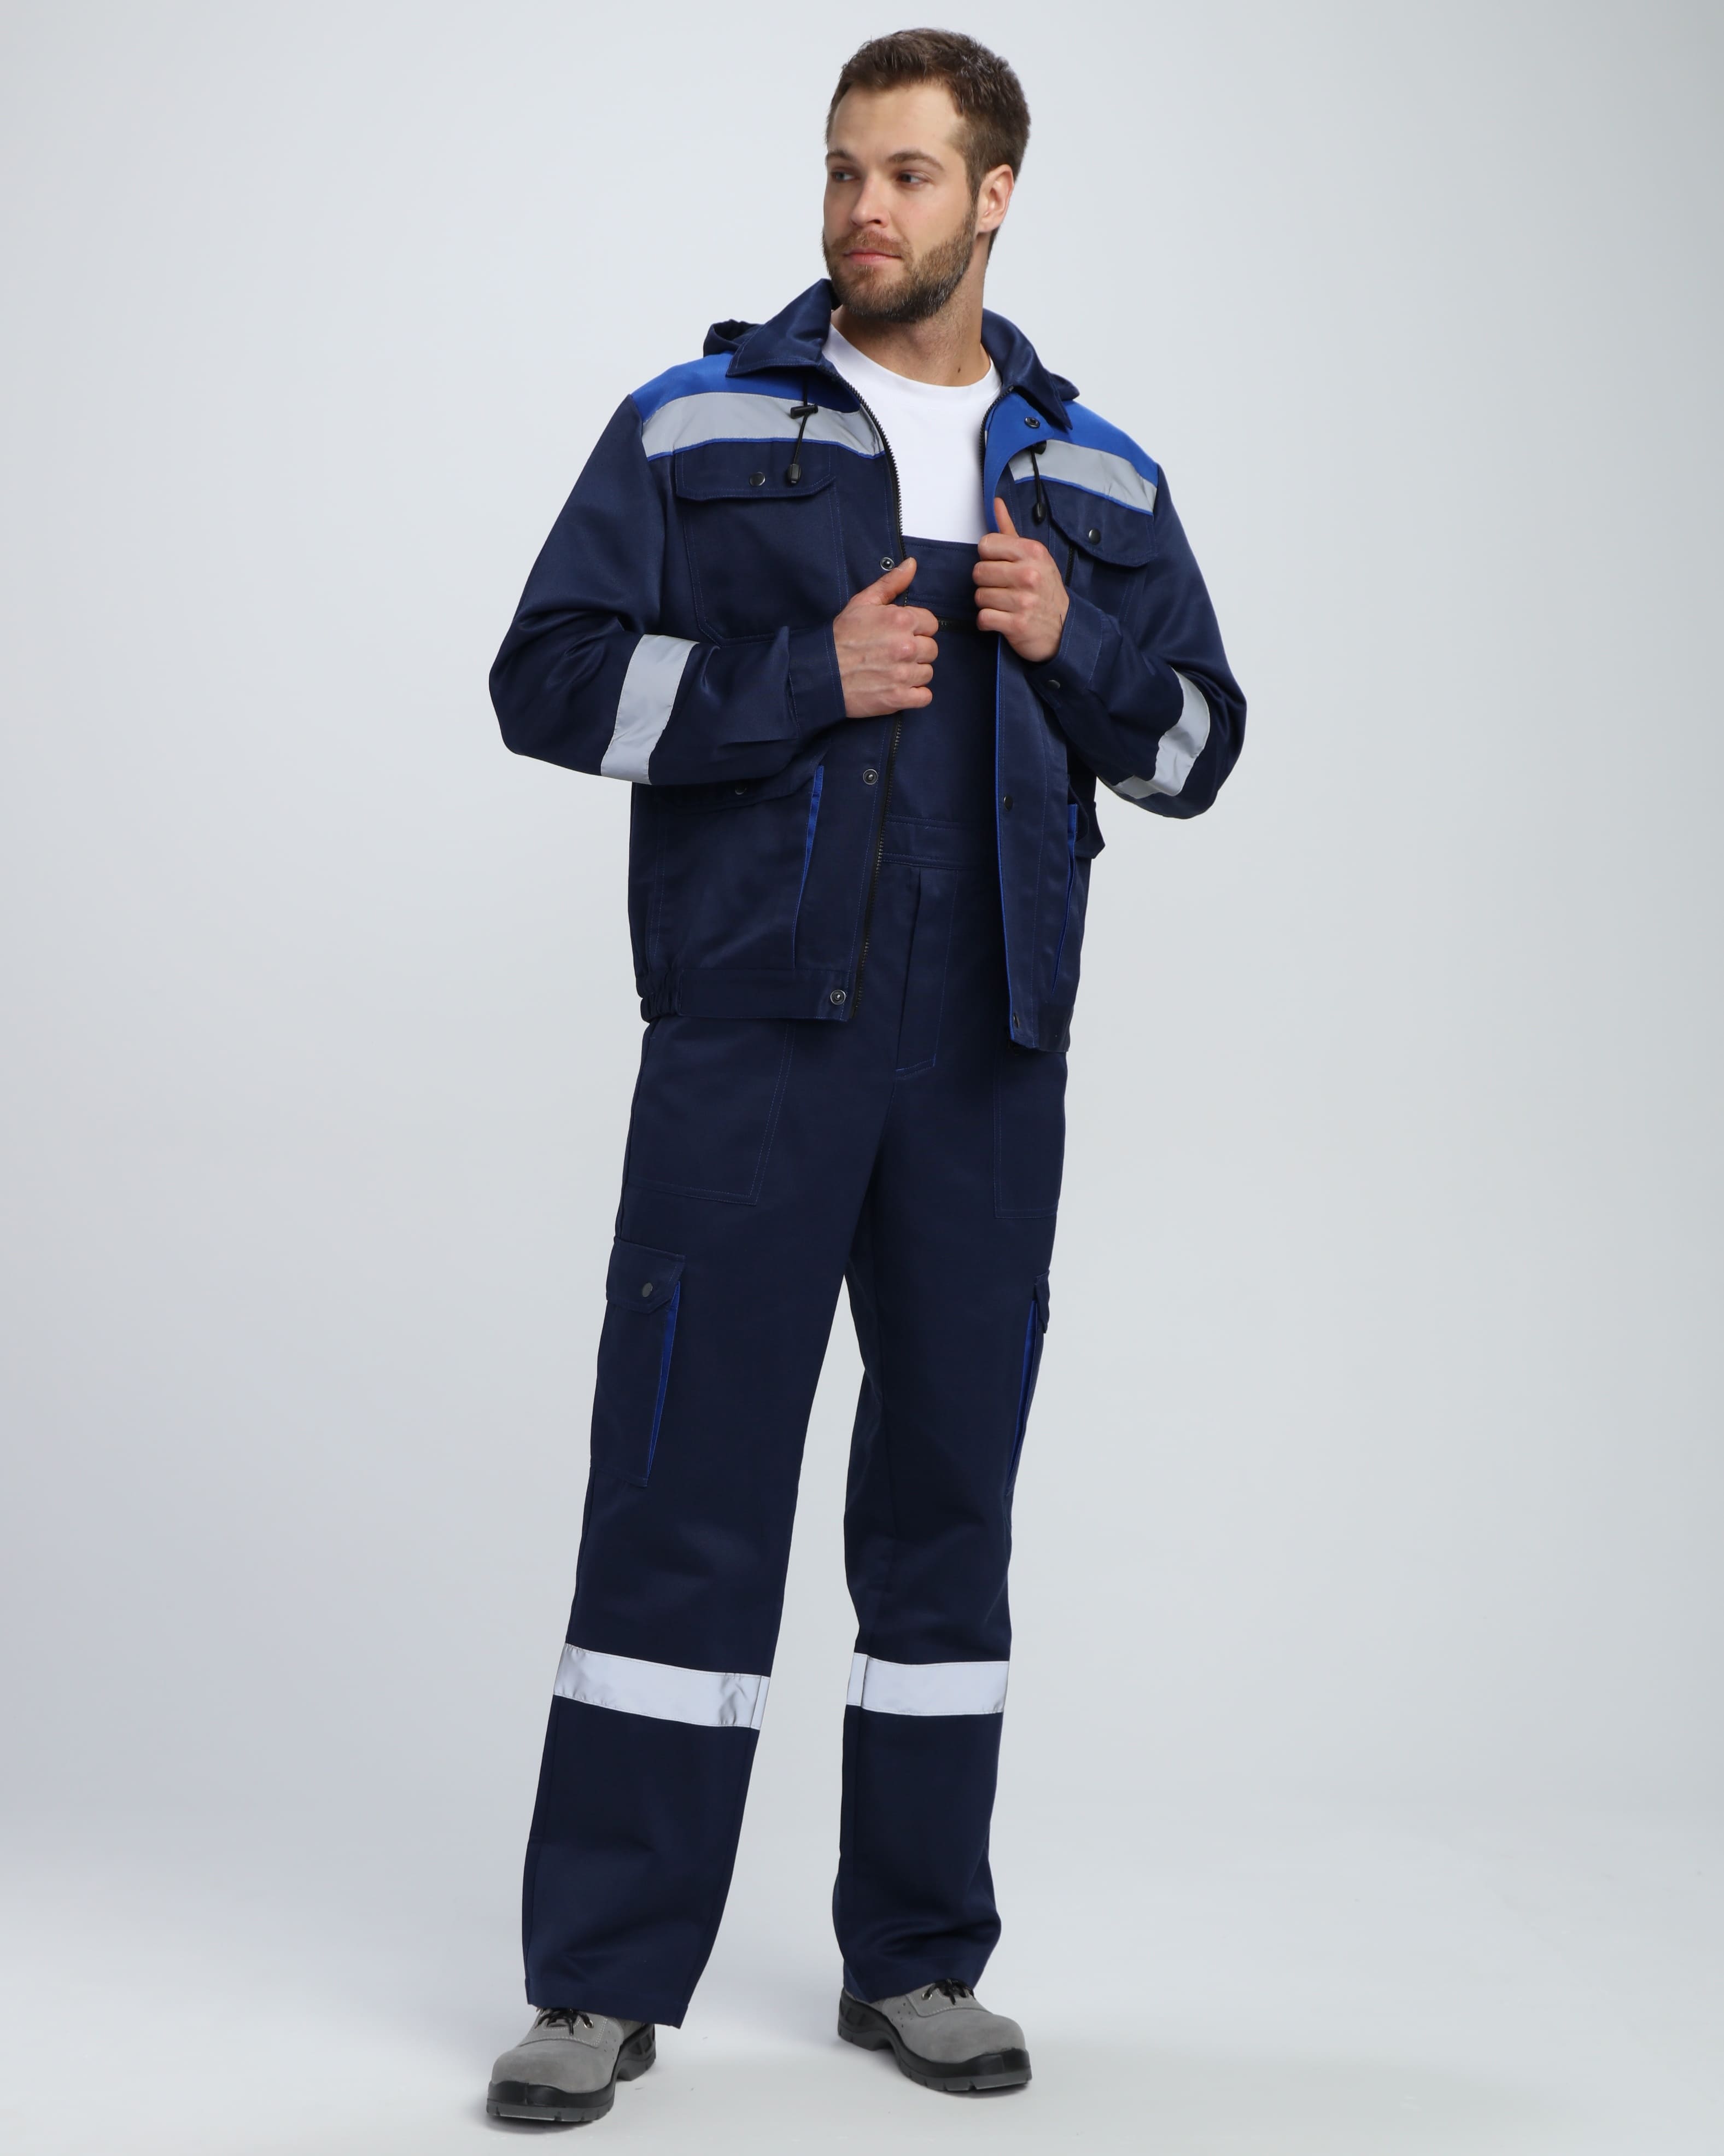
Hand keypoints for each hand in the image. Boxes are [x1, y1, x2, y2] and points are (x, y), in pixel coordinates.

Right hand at [833, 558, 937, 716]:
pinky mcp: (899, 698)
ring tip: (893, 671)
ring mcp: (903, 674)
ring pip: (928, 673)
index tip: (901, 635)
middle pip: (932, 650)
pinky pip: (924, 697)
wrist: (821, 672)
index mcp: (901, 621)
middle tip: (894, 654)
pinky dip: (915, 695)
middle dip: (916, 651)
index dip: (917, 629)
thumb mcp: (862, 602)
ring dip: (914, 673)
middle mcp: (907, 647)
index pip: (931, 624)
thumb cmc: (841, 636)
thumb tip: (912, 564)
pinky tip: (899, 688)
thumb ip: (891, 583)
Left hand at [975, 498, 1068, 662]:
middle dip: (986, 583)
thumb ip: (1010, 530)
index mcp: (1032, 552)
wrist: (1064, 629)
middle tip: (1002, 589)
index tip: (1000, 567)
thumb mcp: (1034, 557)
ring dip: (987, 603)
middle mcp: (1029, 574)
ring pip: (979, 596)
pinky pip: (984, 618)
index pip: (986, 545)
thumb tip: (995, 502)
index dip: (988, 558)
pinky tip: (1001, 619)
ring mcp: (1024, 600)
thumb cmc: (1044, 591)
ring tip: (1004, 605)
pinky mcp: (1017, 624)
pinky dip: (988, 622)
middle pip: (979, 572)